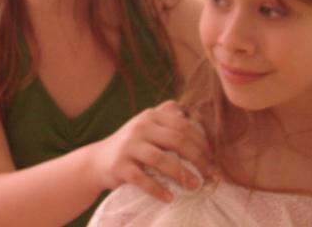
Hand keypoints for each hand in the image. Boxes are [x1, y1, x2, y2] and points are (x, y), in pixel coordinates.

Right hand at [90, 100, 212, 201]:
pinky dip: (158, 190)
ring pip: (160, 159)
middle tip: (209, 175)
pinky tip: (170, 198)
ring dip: (182, 174)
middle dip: (197, 158)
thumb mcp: (147, 125)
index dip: (202, 143)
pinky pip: (142, 179)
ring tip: (196, 186)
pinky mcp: (120, 166)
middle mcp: (139, 127)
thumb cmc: (132, 144)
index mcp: (151, 115)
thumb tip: (190, 113)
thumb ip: (167, 115)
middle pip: (176, 140)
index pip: (183, 126)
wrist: (99, 160)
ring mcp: (128, 146)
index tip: (212, 159)